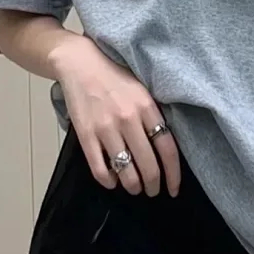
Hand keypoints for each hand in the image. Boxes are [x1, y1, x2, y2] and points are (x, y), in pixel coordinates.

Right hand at [51, 35, 180, 196]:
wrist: (80, 63)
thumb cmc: (115, 76)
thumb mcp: (143, 90)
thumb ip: (154, 115)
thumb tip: (166, 147)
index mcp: (147, 107)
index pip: (167, 149)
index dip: (173, 175)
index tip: (173, 188)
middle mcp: (129, 119)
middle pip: (148, 165)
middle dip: (153, 185)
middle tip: (153, 191)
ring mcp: (106, 128)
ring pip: (125, 171)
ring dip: (132, 186)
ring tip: (134, 188)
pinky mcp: (85, 134)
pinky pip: (99, 168)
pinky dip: (108, 180)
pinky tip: (113, 181)